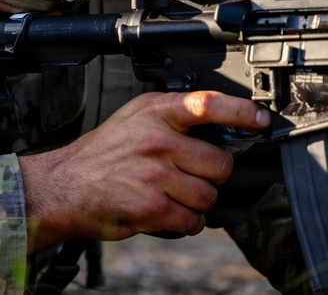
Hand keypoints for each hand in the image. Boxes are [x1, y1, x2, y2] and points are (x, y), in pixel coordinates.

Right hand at [19, 90, 269, 251]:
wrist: (66, 185)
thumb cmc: (105, 151)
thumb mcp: (136, 115)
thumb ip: (175, 113)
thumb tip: (221, 120)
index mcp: (157, 113)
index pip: (208, 105)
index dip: (241, 112)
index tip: (260, 119)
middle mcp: (158, 140)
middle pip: (220, 163)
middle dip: (212, 174)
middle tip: (193, 174)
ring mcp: (156, 175)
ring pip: (209, 195)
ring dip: (199, 201)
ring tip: (176, 194)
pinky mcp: (153, 207)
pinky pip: (193, 219)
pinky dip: (188, 222)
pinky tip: (171, 212)